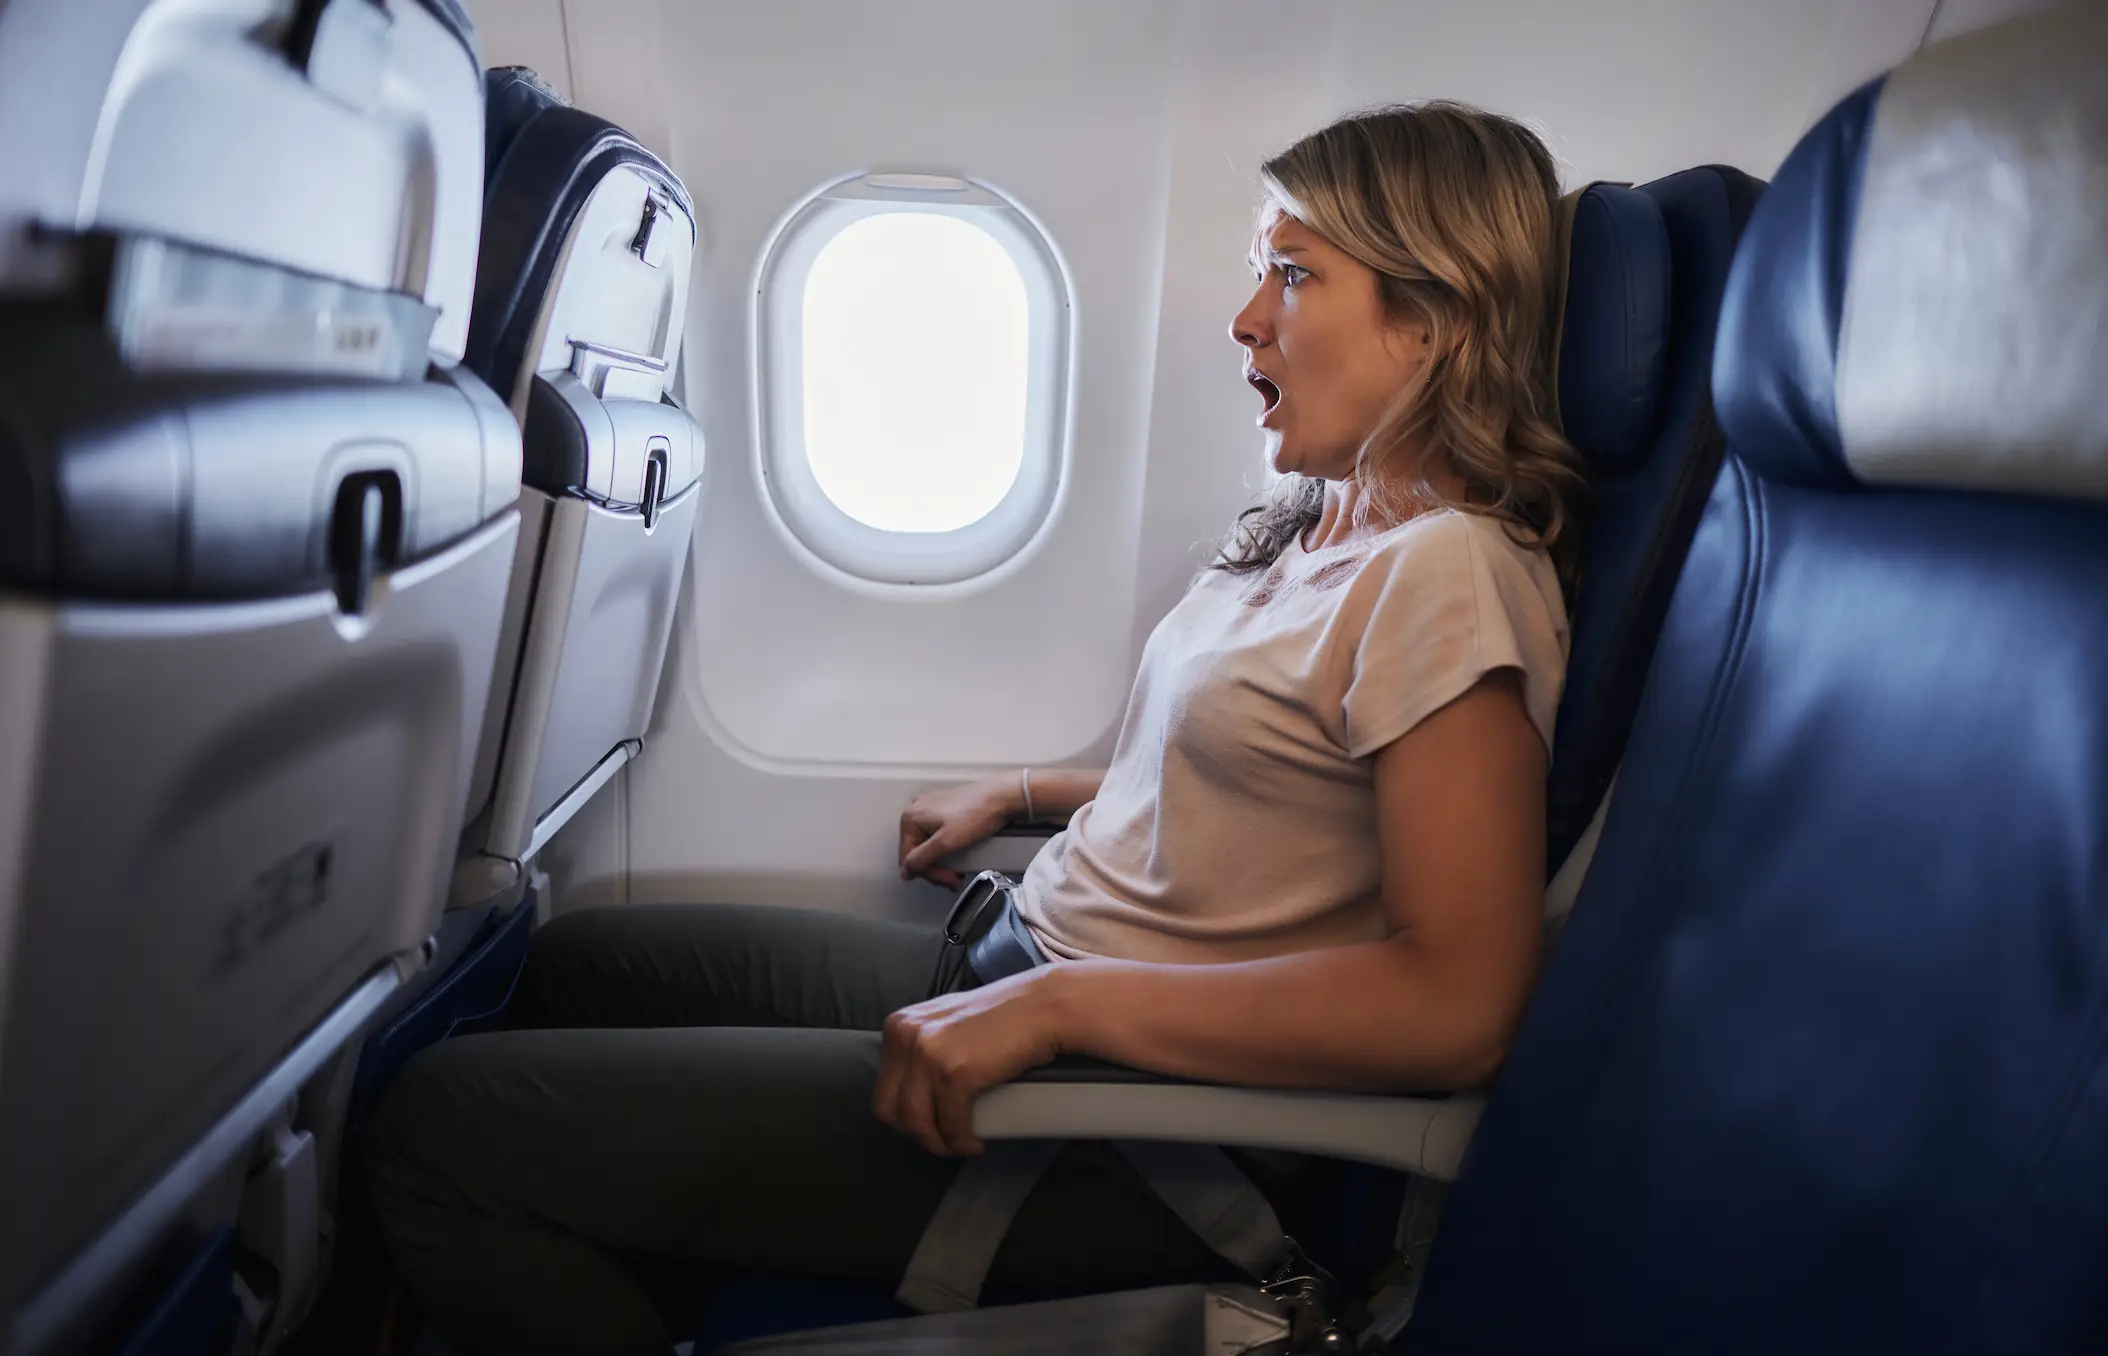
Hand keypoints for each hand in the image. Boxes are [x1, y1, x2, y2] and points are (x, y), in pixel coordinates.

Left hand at [874, 971, 1065, 1155]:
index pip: (883, 1089)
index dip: (904, 1116)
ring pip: (916, 1123)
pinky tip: (975, 1142)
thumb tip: (914, 1086)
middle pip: (890, 1110)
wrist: (1040, 1007)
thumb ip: (923, 1044)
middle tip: (942, 1140)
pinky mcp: (954, 1074)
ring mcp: (927, 1055)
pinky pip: (950, 1125)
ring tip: (961, 1144)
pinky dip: (962, 1141)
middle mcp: (905, 1038)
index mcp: (898, 1026)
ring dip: (940, 1143)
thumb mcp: (944, 1021)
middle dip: (916, 1134)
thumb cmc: (1000, 1015)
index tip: (928, 1125)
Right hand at [898, 775, 1019, 889]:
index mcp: (910, 817)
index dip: (928, 873)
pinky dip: (947, 850)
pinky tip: (958, 856)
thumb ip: (921, 859)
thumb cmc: (978, 813)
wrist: (1002, 797)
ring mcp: (931, 810)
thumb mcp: (945, 842)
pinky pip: (938, 837)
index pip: (908, 858)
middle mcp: (917, 811)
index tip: (947, 880)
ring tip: (957, 870)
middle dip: (936, 869)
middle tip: (953, 878)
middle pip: (918, 852)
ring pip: (928, 846)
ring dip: (942, 862)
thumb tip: (905, 871)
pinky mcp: (944, 811)